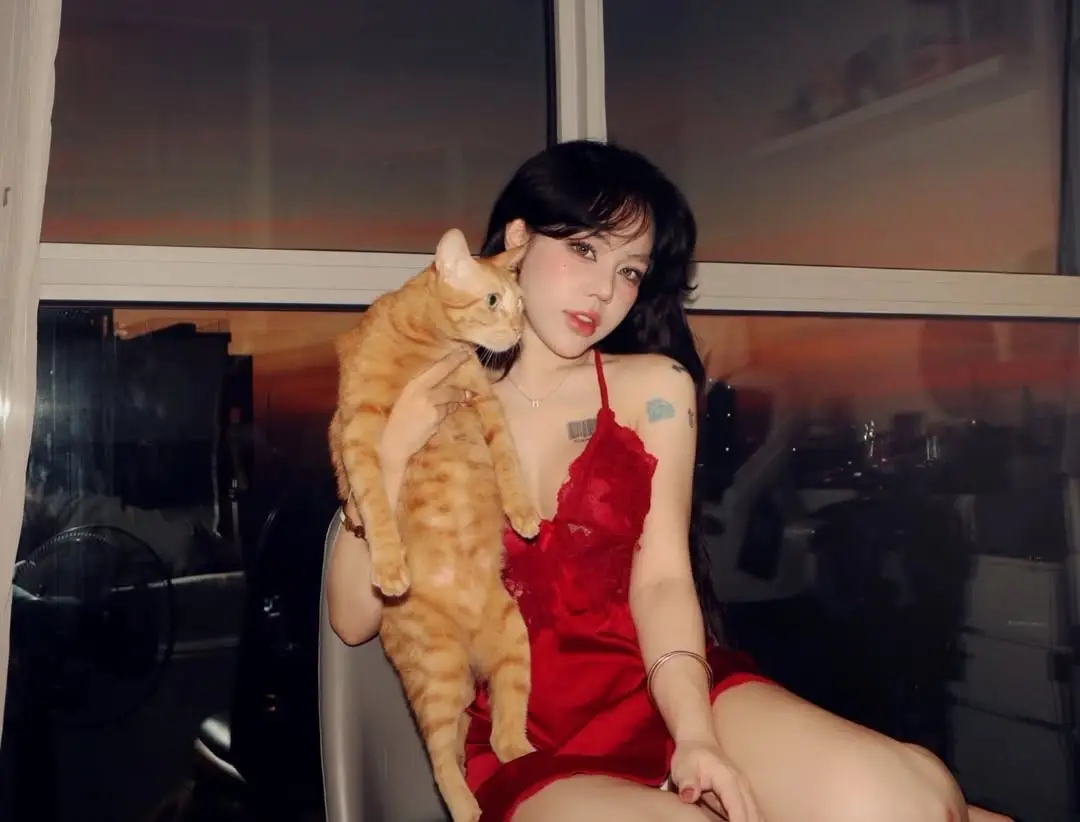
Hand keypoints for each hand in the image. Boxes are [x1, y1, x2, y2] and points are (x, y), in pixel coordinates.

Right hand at [378, 347, 473, 466]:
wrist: (393, 443)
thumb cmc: (399, 423)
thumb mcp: (407, 402)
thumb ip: (423, 392)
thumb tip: (445, 387)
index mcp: (412, 385)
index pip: (435, 369)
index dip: (451, 360)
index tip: (463, 351)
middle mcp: (420, 391)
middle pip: (446, 380)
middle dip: (459, 375)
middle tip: (471, 370)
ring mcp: (429, 403)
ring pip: (450, 398)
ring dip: (456, 400)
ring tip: (461, 401)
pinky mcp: (435, 416)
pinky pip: (447, 412)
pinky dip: (447, 413)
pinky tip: (439, 419)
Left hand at [669, 736, 763, 821]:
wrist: (698, 742)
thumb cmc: (690, 756)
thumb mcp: (683, 767)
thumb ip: (687, 781)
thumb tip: (688, 796)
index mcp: (729, 780)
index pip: (739, 809)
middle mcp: (742, 786)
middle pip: (753, 815)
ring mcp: (745, 790)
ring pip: (757, 815)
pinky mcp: (743, 795)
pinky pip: (753, 813)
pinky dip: (751, 820)